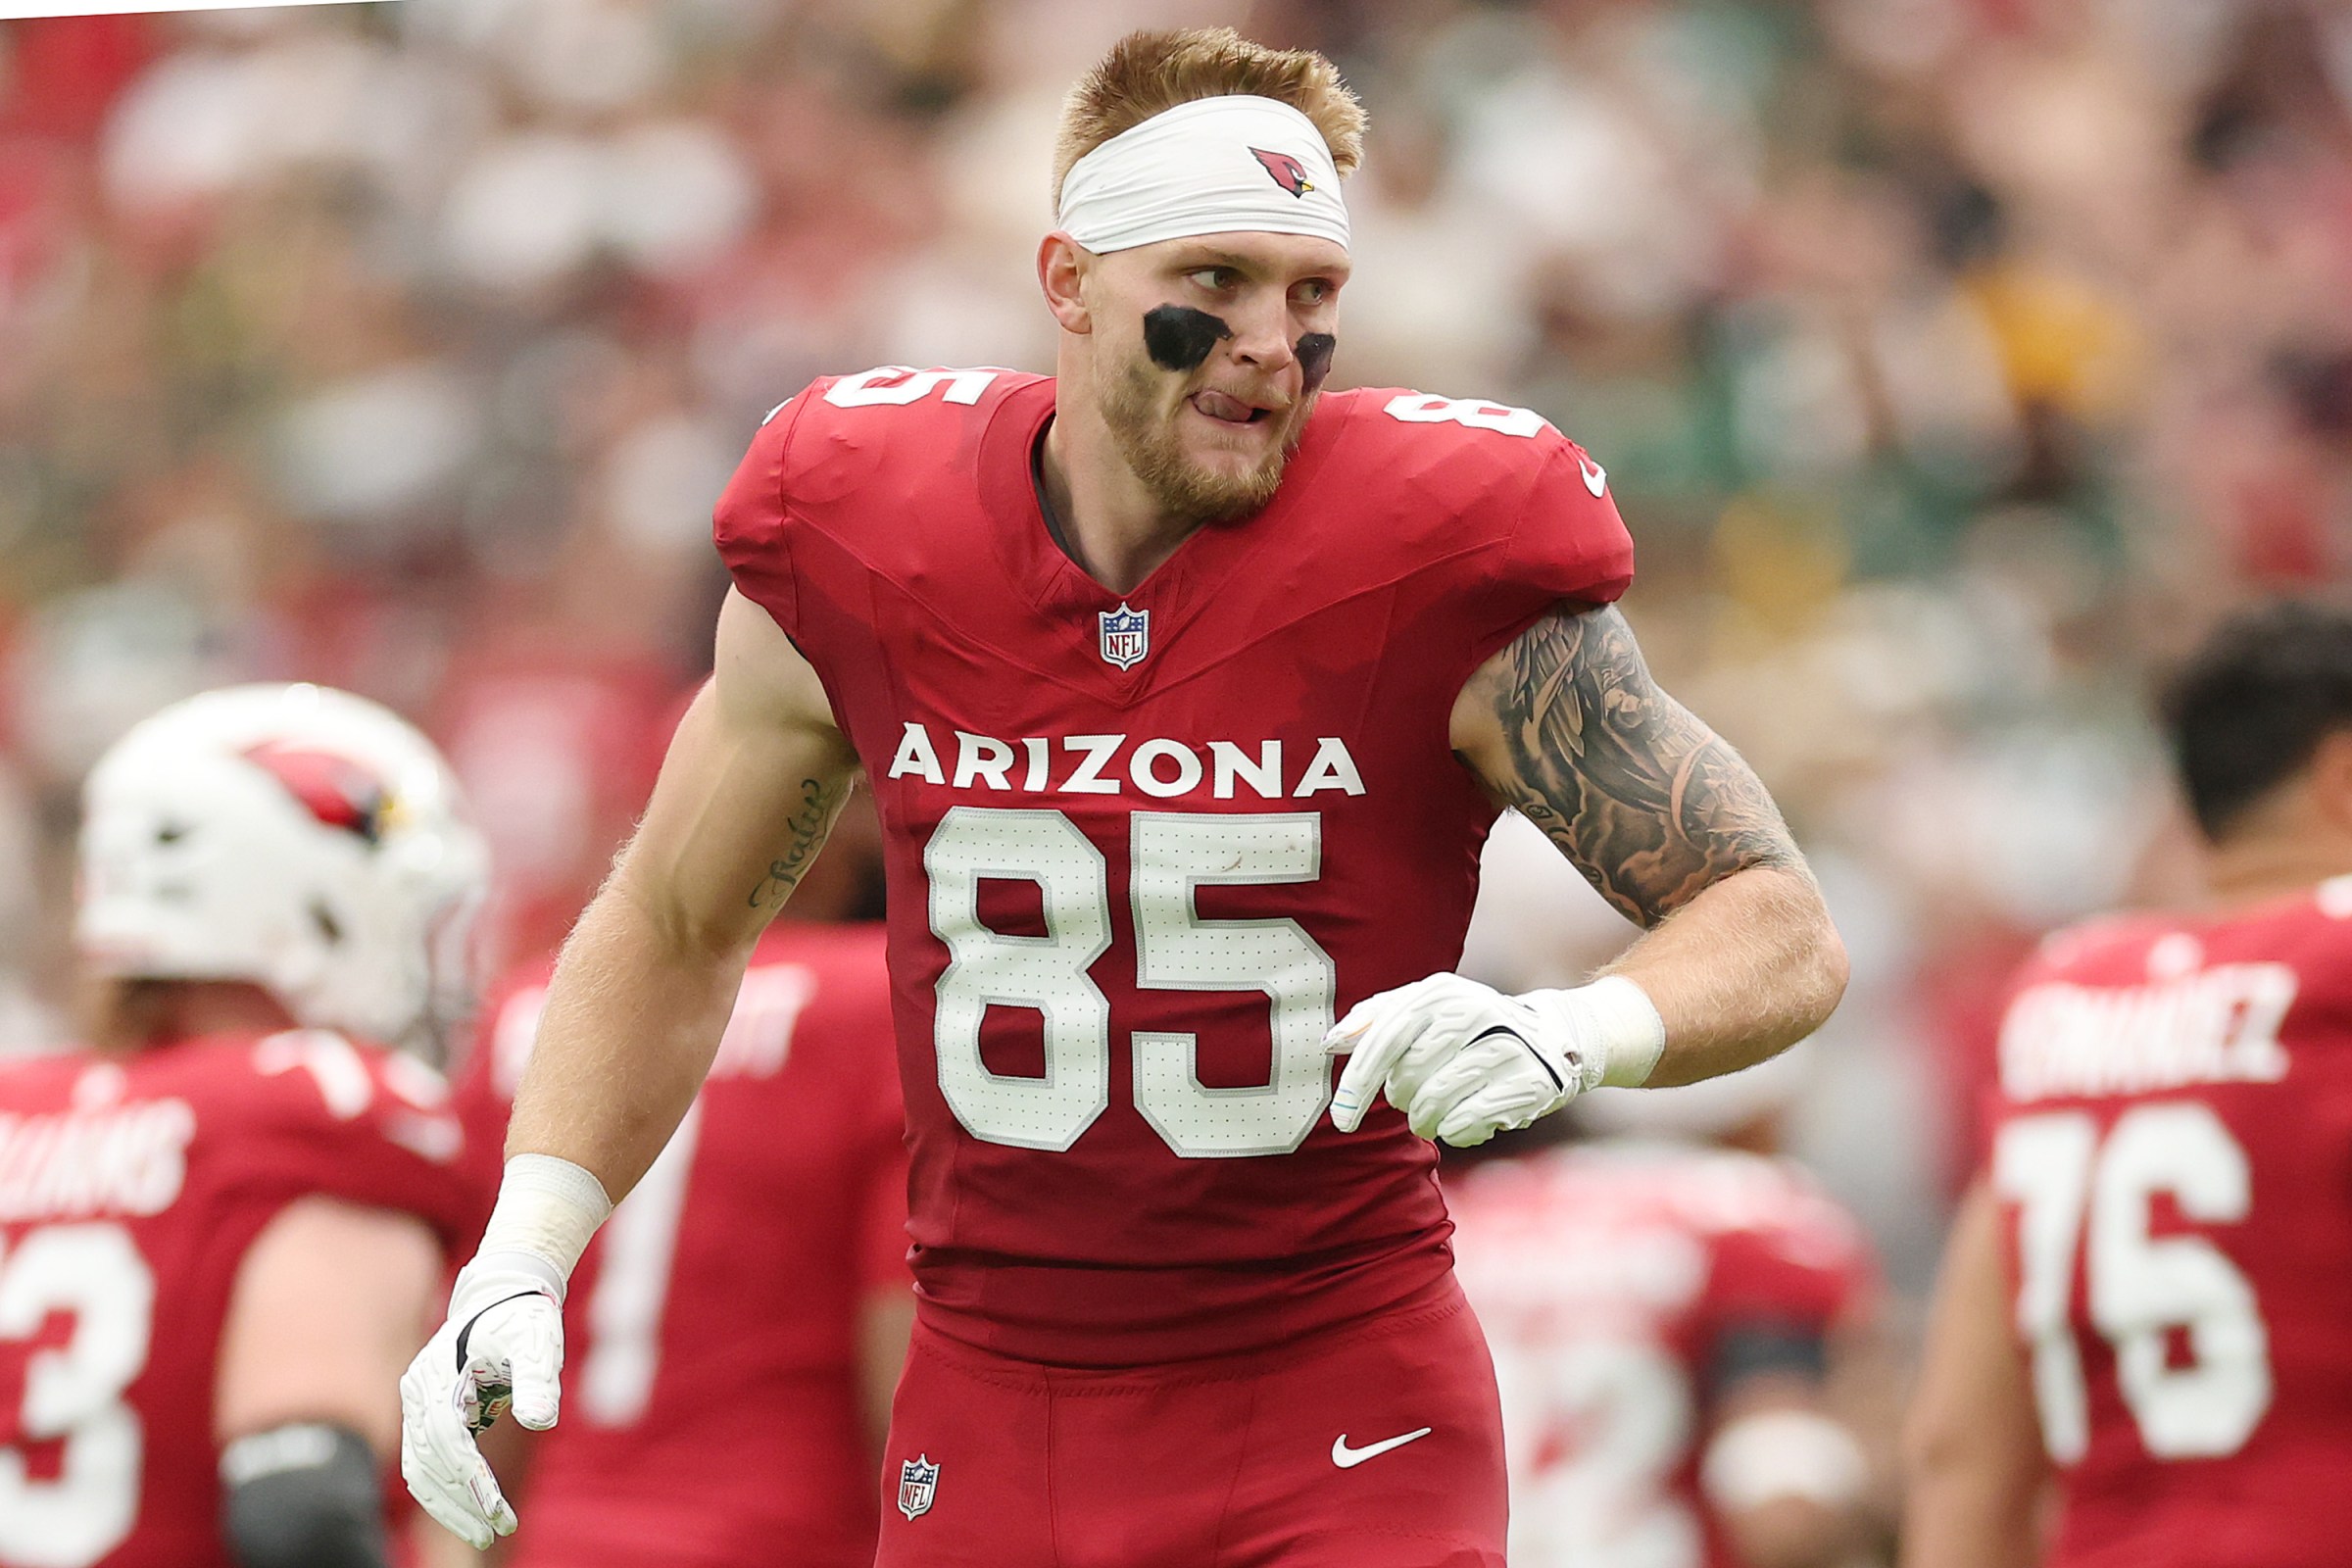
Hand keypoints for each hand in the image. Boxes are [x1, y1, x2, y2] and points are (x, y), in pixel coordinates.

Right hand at [399, 1253, 565, 1548]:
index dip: (471, 1478)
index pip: (449, 1439)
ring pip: (421, 1468)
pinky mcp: (428, 1415)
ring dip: (449, 1504)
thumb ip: (538, 1378)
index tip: (498, 1511)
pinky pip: (428, 1461)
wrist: (502, 1294)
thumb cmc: (522, 1317)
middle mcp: (417, 1392)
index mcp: (437, 1375)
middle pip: (428, 1462)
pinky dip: (446, 1488)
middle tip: (495, 1533)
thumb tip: (542, 1420)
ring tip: (486, 1533)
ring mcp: (418, 1405)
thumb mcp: (537, 1341)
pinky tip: (474, 1510)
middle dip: (459, 1503)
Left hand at [1327, 974, 1600, 1146]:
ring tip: (1435, 1113)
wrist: (1552, 1037)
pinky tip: (1466, 1119)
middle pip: (1407, 1078)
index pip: (1386, 1040)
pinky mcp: (1528, 1083)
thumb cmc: (1470, 1028)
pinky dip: (1455, 1130)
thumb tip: (1330, 1042)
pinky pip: (1465, 1123)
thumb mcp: (1425, 1009)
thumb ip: (1376, 1020)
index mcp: (1441, 992)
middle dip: (1401, 1100)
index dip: (1358, 1081)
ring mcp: (1506, 1047)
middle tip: (1413, 1098)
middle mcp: (1475, 1012)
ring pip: (1434, 1105)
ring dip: (1425, 1120)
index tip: (1341, 1118)